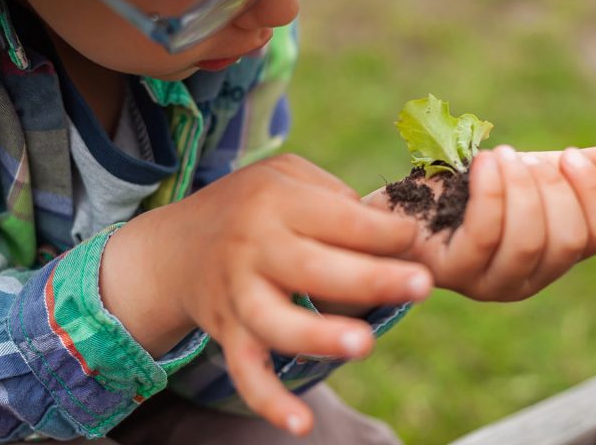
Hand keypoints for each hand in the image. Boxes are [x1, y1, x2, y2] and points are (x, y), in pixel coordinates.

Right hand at [100, 154, 432, 435]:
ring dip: (320, 336)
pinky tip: (301, 424)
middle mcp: (255, 248)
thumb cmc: (250, 206)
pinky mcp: (229, 333)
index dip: (384, 229)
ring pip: (277, 322)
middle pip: (314, 267)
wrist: (174, 247)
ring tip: (364, 344)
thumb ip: (335, 196)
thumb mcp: (285, 176)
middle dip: (370, 278)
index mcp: (277, 202)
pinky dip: (269, 400)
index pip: (339, 217)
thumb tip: (394, 232)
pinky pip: (247, 372)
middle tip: (421, 285)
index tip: (415, 239)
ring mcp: (240, 294)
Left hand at [367, 146, 595, 301]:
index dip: (593, 192)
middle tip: (524, 156)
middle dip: (552, 187)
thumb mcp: (522, 173)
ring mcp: (487, 282)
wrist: (395, 201)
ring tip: (500, 154)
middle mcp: (526, 279)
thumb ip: (569, 171)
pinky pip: (484, 236)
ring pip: (528, 241)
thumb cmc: (462, 188)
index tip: (569, 155)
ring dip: (519, 187)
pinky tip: (483, 163)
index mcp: (552, 255)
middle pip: (567, 239)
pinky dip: (490, 192)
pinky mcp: (450, 272)